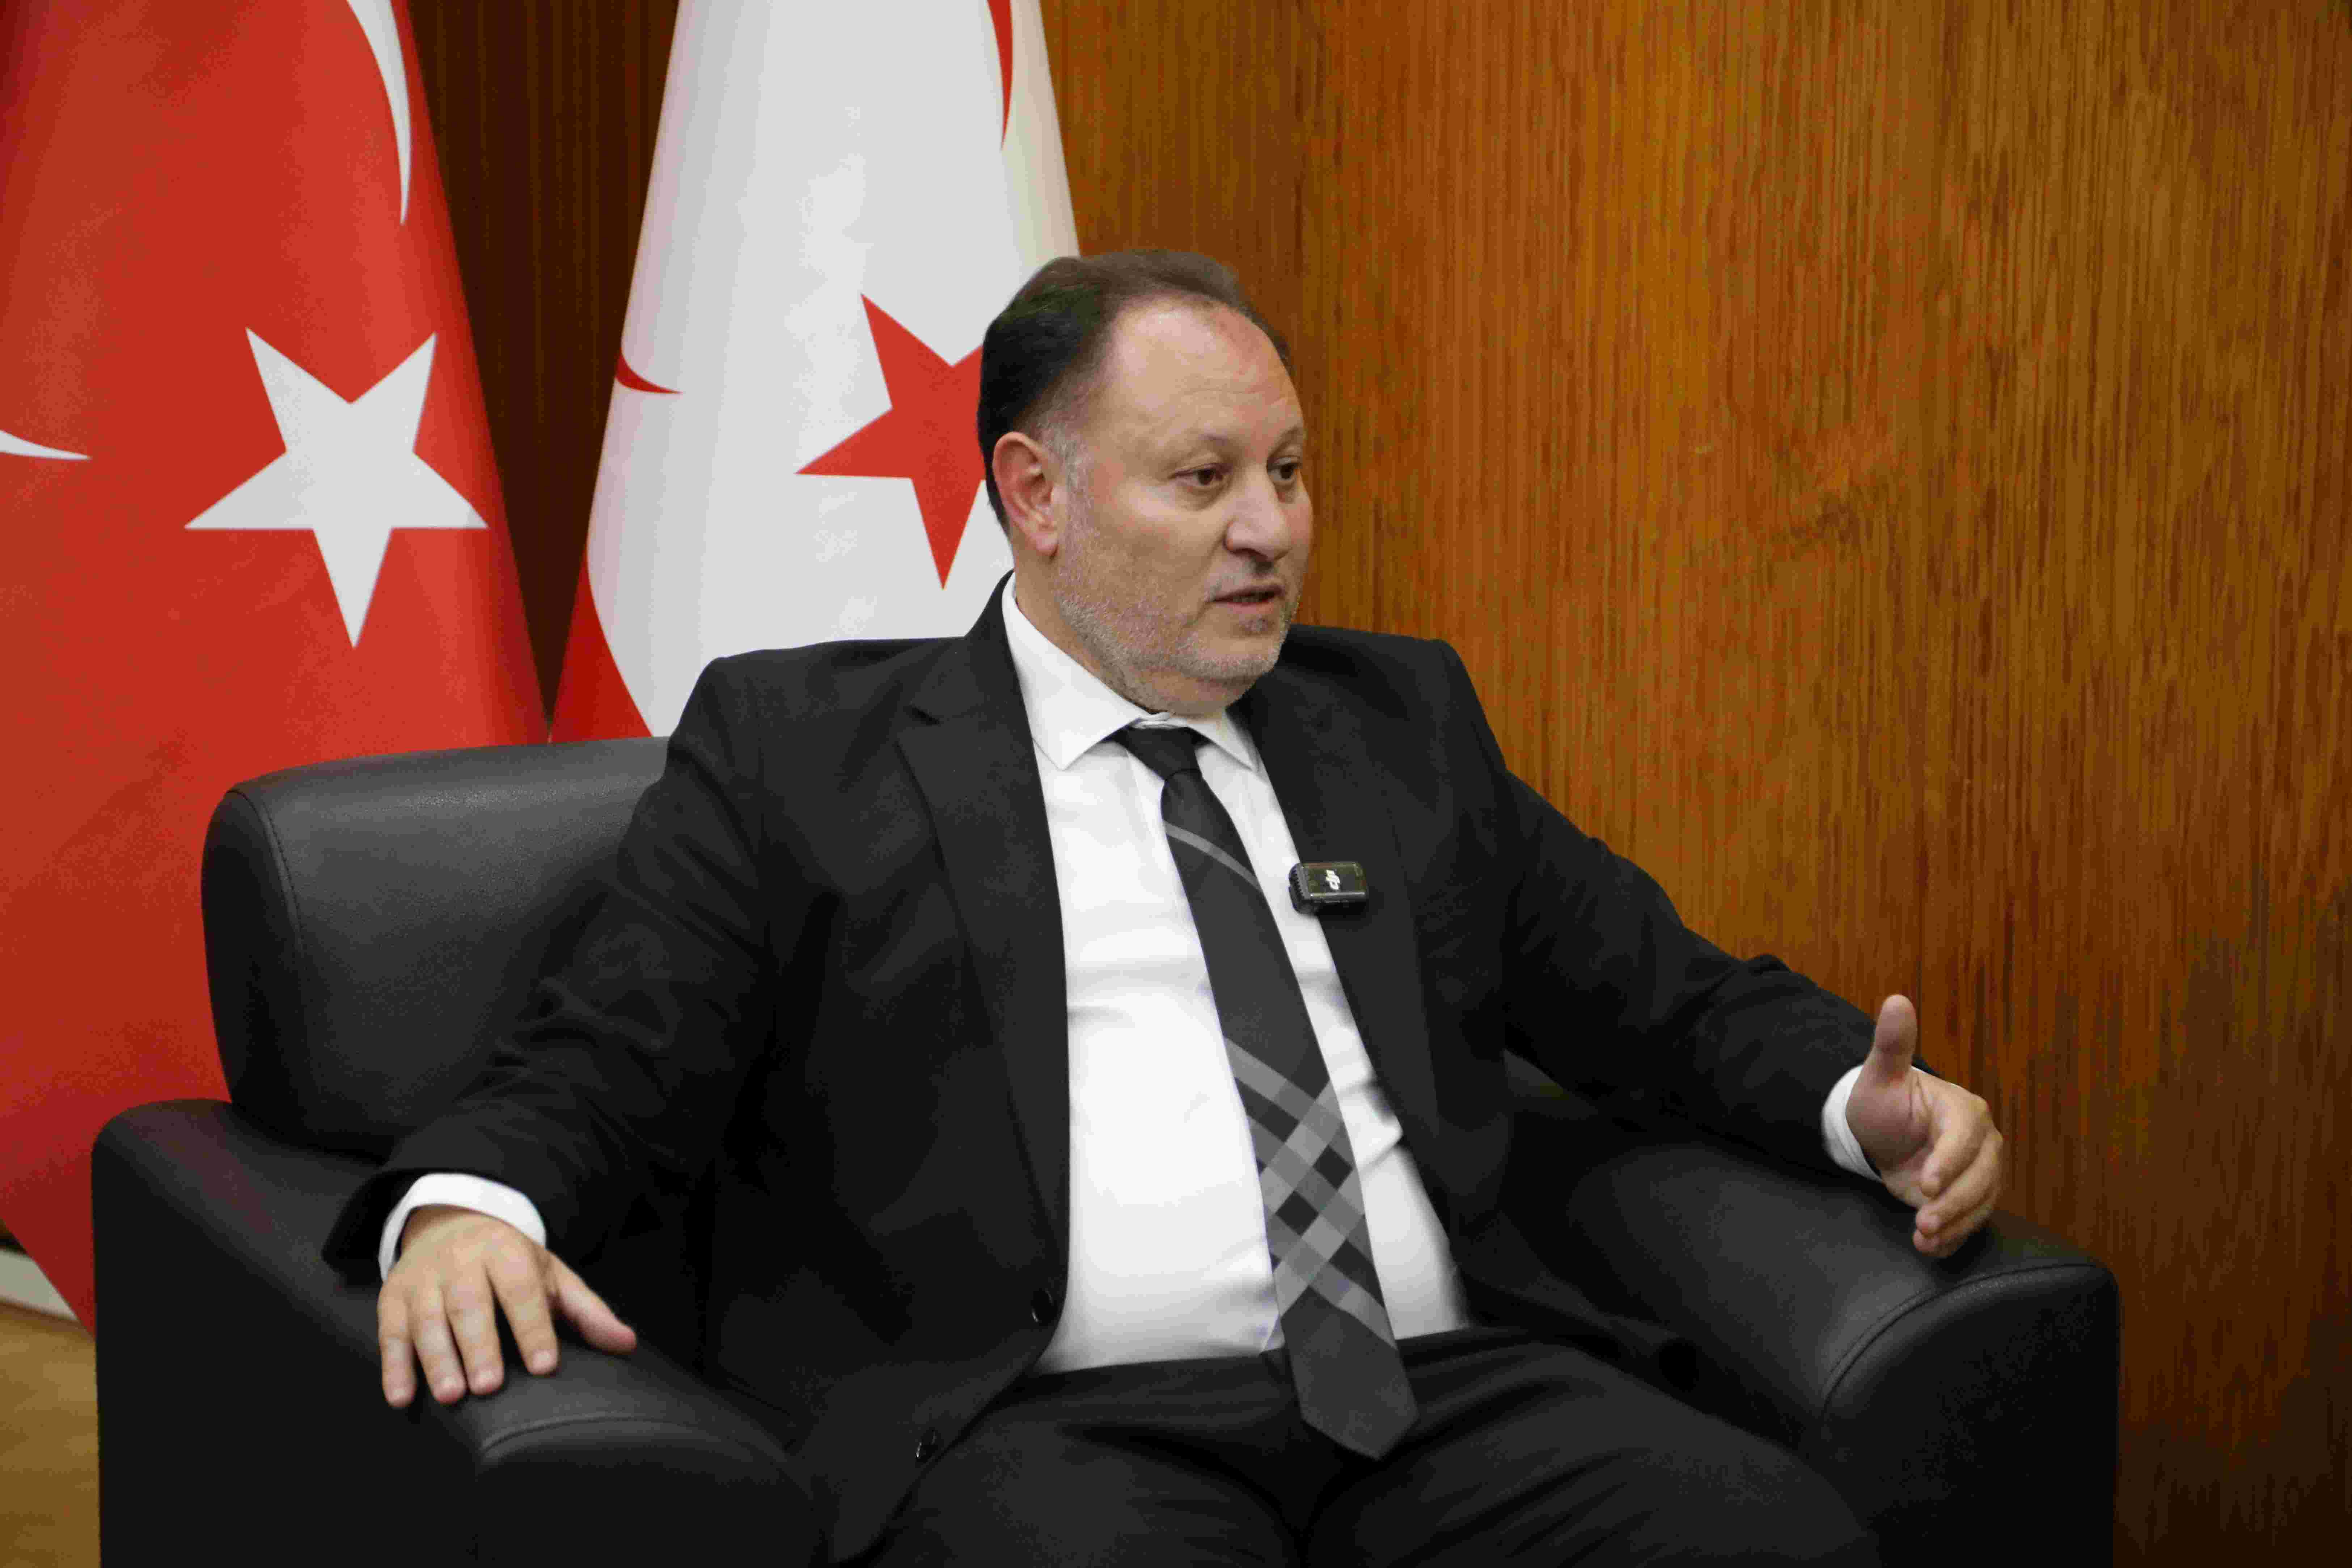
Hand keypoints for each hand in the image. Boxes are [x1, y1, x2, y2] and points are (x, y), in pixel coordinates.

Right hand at [378, 1204, 636, 1407]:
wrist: (451, 1224)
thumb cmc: (510, 1263)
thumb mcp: (551, 1276)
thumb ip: (586, 1312)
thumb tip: (628, 1343)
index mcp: (506, 1252)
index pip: (521, 1290)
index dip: (533, 1327)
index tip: (545, 1366)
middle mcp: (461, 1261)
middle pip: (470, 1304)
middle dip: (480, 1346)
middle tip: (489, 1387)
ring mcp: (423, 1279)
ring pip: (427, 1319)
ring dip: (437, 1359)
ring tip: (451, 1395)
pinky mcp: (393, 1297)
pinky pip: (390, 1332)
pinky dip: (394, 1366)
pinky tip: (402, 1397)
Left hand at [1844, 995, 2006, 1257]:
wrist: (1884, 1132)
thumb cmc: (1884, 1103)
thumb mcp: (1880, 1076)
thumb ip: (1892, 1045)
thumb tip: (1896, 1000)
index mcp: (1964, 1110)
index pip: (1965, 1139)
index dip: (1949, 1163)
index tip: (1926, 1184)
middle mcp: (1982, 1142)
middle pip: (1980, 1178)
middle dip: (1953, 1204)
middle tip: (1923, 1224)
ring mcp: (1979, 1172)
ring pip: (1980, 1203)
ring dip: (1955, 1225)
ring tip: (1923, 1238)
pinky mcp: (1970, 1197)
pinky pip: (1970, 1220)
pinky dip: (1953, 1238)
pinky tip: (1929, 1249)